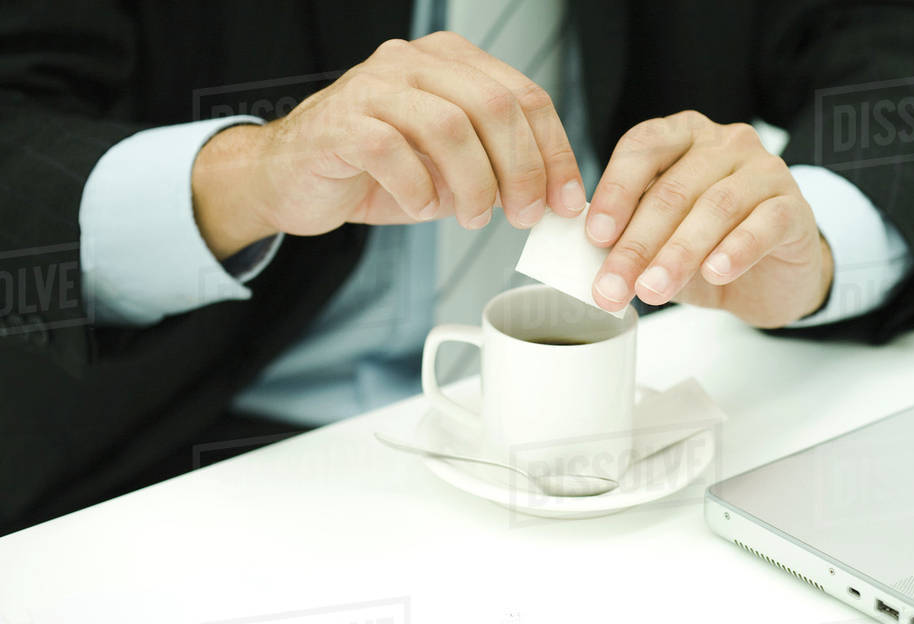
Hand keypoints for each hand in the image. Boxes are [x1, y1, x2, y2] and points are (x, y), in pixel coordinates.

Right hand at [192, 33, 584, 258]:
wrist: (293, 178)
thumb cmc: (377, 170)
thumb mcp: (452, 166)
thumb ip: (497, 167)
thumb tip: (552, 197)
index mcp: (451, 62)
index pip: (525, 95)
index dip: (554, 152)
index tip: (567, 201)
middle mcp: (413, 62)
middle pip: (495, 106)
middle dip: (522, 170)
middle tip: (524, 215)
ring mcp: (373, 87)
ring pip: (450, 126)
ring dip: (474, 184)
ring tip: (473, 218)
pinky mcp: (341, 124)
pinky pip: (394, 152)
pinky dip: (418, 191)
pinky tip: (421, 209)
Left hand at [585, 111, 832, 328]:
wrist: (773, 278)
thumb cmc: (711, 249)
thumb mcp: (661, 243)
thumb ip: (630, 240)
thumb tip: (590, 258)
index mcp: (683, 137)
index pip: (643, 148)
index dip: (616, 191)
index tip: (595, 235)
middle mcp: (725, 143)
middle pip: (674, 188)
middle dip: (638, 242)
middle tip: (614, 285)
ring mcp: (765, 171)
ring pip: (716, 207)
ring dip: (678, 253)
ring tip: (653, 290)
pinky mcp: (794, 207)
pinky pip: (764, 223)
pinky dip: (736, 250)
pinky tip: (715, 273)